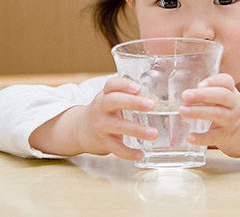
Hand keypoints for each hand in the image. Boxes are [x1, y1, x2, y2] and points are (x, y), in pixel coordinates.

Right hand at [29, 76, 157, 159]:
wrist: (81, 129)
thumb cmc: (105, 110)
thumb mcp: (113, 98)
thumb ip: (132, 96)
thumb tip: (158, 97)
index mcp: (106, 94)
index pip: (112, 85)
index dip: (124, 84)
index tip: (138, 87)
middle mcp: (101, 108)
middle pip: (114, 101)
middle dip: (132, 102)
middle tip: (151, 105)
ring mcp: (101, 125)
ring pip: (117, 126)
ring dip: (136, 130)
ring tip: (153, 133)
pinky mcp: (103, 142)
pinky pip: (116, 148)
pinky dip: (128, 152)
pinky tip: (141, 154)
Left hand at [179, 74, 239, 158]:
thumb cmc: (234, 112)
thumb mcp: (229, 98)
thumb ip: (210, 93)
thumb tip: (179, 95)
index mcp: (232, 93)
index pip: (227, 82)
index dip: (213, 81)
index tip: (200, 83)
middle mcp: (233, 105)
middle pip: (222, 96)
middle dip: (203, 95)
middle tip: (185, 95)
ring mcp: (230, 121)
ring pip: (217, 114)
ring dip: (199, 112)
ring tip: (182, 111)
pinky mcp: (226, 137)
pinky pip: (213, 137)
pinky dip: (201, 138)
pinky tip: (190, 137)